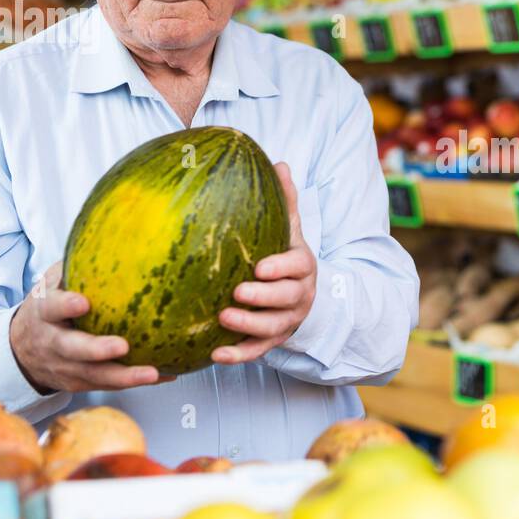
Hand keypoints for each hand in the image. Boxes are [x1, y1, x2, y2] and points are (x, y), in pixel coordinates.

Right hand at [9, 261, 168, 392]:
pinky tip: (166, 375)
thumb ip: (73, 266)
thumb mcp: (50, 283)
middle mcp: (52, 342)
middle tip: (122, 346)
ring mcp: (65, 367)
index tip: (83, 302)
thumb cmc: (48, 308)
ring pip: (94, 375)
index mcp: (44, 312)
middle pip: (72, 349)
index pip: (51, 307)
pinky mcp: (79, 383)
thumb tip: (111, 232)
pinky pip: (109, 384)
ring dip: (125, 376)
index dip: (65, 305)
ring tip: (154, 373)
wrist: (20, 350)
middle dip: (97, 350)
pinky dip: (135, 380)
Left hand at [212, 162, 316, 363]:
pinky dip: (239, 355)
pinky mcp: (273, 341)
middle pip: (286, 300)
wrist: (300, 293)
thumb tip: (280, 162)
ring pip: (272, 328)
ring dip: (249, 326)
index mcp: (302, 266)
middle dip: (262, 299)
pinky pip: (258, 351)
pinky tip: (216, 356)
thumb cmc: (285, 255)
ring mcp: (287, 320)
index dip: (281, 268)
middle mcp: (299, 295)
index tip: (259, 266)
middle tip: (236, 293)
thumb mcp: (289, 229)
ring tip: (222, 319)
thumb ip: (286, 201)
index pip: (298, 266)